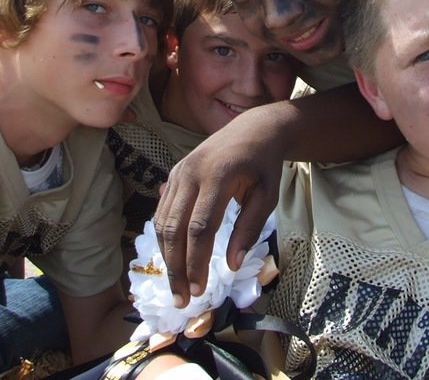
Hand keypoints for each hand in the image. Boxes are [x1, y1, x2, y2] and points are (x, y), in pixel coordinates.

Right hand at [153, 117, 284, 305]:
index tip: (201, 290)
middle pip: (175, 228)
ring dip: (166, 257)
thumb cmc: (263, 165)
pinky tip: (172, 260)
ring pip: (163, 222)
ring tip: (176, 286)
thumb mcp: (266, 196)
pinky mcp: (173, 175)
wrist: (252, 130)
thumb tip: (233, 266)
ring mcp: (178, 173)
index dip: (198, 261)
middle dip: (176, 267)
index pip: (201, 227)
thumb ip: (249, 229)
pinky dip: (164, 239)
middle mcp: (191, 173)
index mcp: (217, 176)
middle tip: (182, 299)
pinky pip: (162, 212)